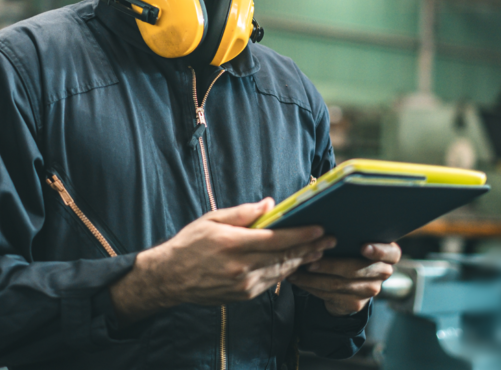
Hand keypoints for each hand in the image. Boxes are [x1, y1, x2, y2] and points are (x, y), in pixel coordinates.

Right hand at [109, 199, 335, 322]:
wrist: (170, 278)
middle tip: (330, 239)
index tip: (319, 228)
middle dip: (310, 248)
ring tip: (320, 250)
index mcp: (233, 244)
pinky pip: (271, 282)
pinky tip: (297, 264)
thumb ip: (242, 213)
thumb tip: (270, 204)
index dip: (300, 235)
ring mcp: (243, 284)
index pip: (275, 239)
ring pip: (281, 271)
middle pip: (284, 257)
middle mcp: (240, 267)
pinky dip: (286, 272)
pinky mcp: (243, 295)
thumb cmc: (190, 243)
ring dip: (303, 261)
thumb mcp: (212, 219)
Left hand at [287, 242, 400, 315]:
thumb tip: (326, 220)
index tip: (363, 247)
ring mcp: (370, 290)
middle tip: (310, 260)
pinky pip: (331, 295)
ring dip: (314, 277)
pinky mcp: (356, 303)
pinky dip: (311, 287)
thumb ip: (350, 232)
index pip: (391, 252)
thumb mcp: (354, 240)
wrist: (350, 281)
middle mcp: (383, 272)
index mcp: (388, 253)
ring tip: (296, 269)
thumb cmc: (350, 249)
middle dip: (330, 265)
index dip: (378, 251)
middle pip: (356, 269)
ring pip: (339, 284)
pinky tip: (298, 279)